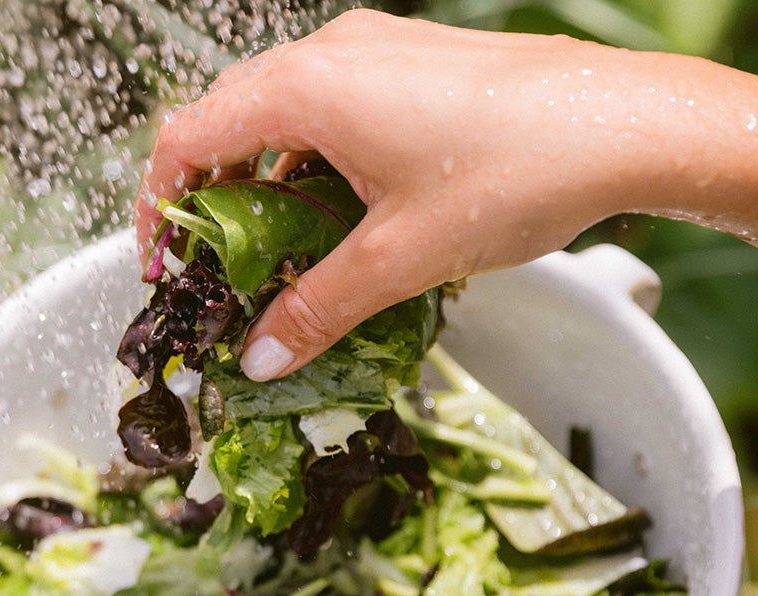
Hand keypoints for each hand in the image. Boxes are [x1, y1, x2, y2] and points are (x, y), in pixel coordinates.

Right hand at [135, 11, 757, 379]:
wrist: (622, 126)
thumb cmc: (514, 172)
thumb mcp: (396, 260)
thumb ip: (315, 309)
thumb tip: (261, 357)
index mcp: (306, 88)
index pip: (186, 139)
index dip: (158, 207)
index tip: (164, 264)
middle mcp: (330, 54)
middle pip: (225, 121)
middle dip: (207, 199)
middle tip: (218, 269)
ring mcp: (373, 53)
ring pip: (279, 115)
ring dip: (262, 183)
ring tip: (278, 253)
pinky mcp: (408, 66)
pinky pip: (329, 110)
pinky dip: (310, 163)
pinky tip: (337, 215)